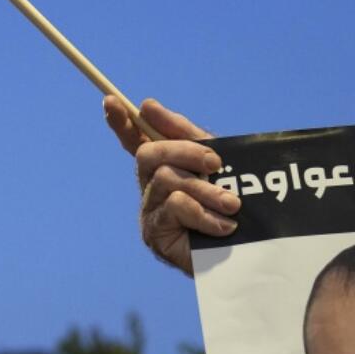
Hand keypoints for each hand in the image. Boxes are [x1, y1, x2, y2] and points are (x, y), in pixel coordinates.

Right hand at [103, 96, 239, 274]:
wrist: (244, 252)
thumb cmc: (228, 205)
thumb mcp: (213, 163)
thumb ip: (186, 134)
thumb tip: (147, 106)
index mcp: (163, 167)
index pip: (136, 141)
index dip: (121, 123)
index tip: (110, 101)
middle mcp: (150, 187)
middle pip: (149, 154)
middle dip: (186, 152)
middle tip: (216, 164)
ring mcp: (149, 211)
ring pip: (166, 180)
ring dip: (205, 190)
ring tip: (232, 205)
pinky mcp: (155, 235)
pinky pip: (175, 207)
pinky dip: (204, 214)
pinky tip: (224, 227)